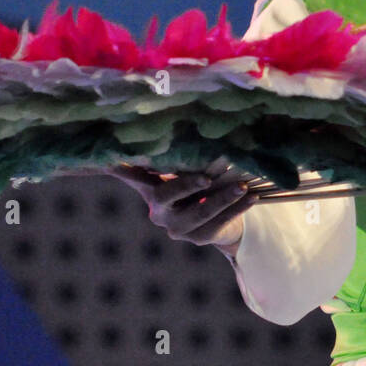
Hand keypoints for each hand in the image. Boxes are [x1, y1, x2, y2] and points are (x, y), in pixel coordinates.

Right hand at [104, 156, 260, 248]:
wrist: (214, 216)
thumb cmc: (193, 184)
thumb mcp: (180, 169)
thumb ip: (169, 155)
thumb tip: (151, 127)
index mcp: (151, 192)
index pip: (136, 177)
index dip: (126, 170)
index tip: (113, 160)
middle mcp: (159, 212)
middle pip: (169, 197)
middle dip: (187, 185)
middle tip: (207, 177)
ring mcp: (179, 229)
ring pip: (201, 212)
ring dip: (223, 198)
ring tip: (242, 185)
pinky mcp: (200, 238)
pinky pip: (220, 223)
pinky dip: (237, 209)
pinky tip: (252, 197)